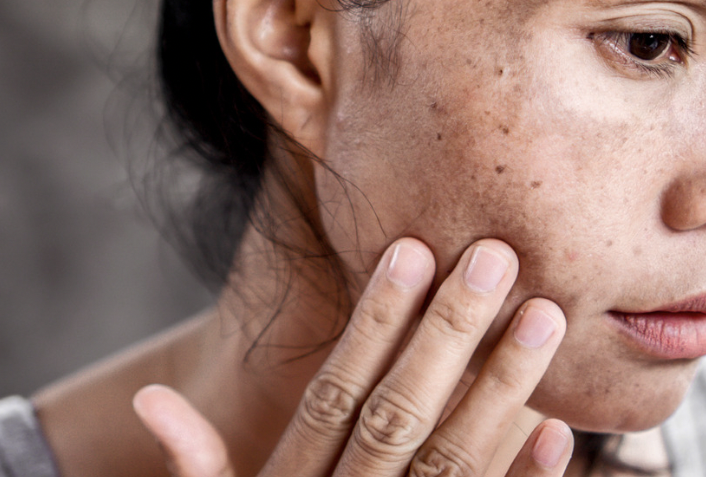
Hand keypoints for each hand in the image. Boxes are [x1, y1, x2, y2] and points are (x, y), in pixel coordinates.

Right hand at [133, 238, 571, 476]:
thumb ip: (199, 470)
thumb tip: (147, 400)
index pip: (336, 396)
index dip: (373, 325)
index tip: (411, 250)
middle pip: (400, 416)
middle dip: (449, 335)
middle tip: (497, 257)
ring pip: (453, 462)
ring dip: (501, 391)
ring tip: (545, 316)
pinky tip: (559, 429)